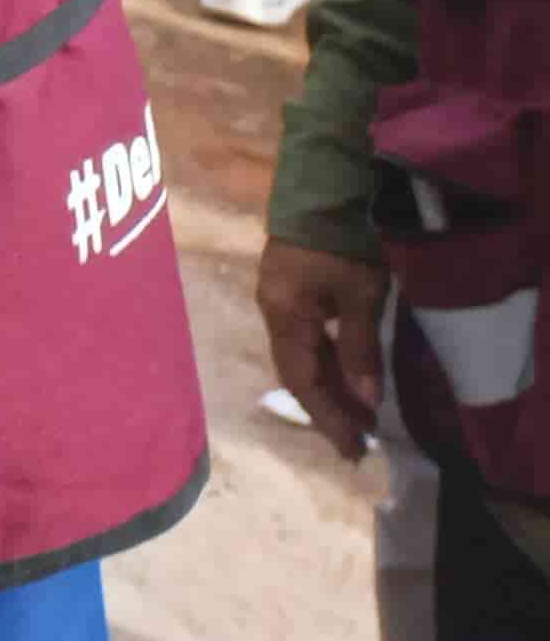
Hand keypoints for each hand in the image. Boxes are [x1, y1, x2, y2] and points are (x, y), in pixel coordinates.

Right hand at [255, 237, 390, 459]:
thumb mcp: (360, 297)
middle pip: (297, 373)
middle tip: (358, 443)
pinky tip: (348, 376)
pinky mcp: (288, 291)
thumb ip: (359, 348)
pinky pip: (305, 340)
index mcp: (284, 317)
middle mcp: (273, 314)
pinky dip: (327, 364)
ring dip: (329, 388)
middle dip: (327, 409)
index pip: (304, 381)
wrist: (320, 190)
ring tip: (360, 416)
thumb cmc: (341, 246)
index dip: (328, 417)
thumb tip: (367, 400)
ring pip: (301, 357)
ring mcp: (278, 301)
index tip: (353, 449)